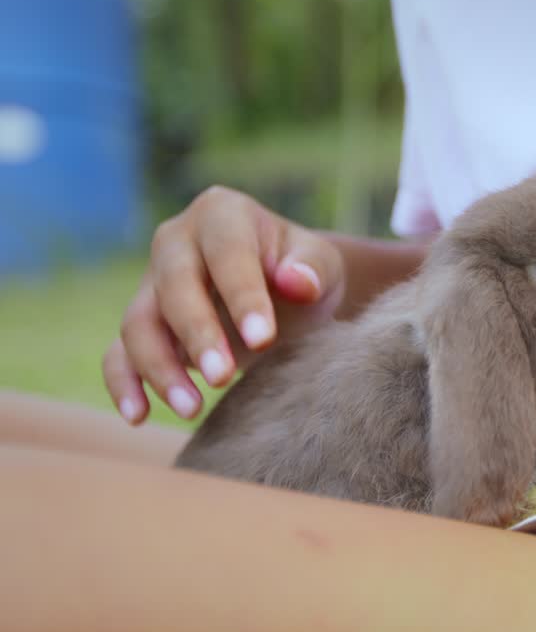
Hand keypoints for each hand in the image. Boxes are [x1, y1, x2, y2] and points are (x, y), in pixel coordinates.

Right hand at [104, 186, 345, 423]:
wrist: (286, 290)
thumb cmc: (305, 271)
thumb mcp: (322, 263)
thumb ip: (313, 269)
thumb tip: (296, 282)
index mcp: (222, 214)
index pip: (227, 255)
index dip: (242, 297)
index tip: (262, 338)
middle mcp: (175, 241)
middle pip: (173, 288)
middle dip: (197, 335)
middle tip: (223, 377)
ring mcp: (152, 283)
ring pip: (138, 324)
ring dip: (159, 368)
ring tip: (192, 408)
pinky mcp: (142, 323)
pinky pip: (118, 352)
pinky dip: (124, 383)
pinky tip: (139, 416)